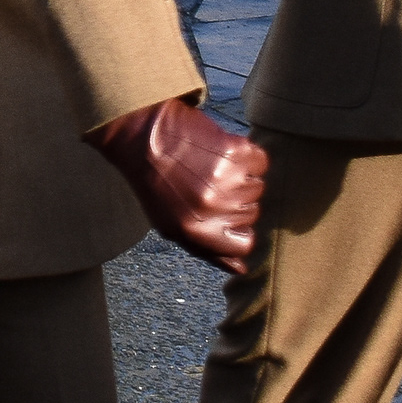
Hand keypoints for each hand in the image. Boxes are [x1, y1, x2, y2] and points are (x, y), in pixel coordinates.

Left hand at [84, 97, 266, 267]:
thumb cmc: (155, 184)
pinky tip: (218, 151)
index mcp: (199, 231)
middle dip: (233, 201)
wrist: (142, 134)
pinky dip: (245, 156)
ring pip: (256, 188)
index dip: (234, 228)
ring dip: (238, 178)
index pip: (245, 243)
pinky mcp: (235, 150)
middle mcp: (217, 208)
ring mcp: (228, 179)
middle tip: (204, 183)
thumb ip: (207, 251)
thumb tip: (241, 268)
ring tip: (207, 166)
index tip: (218, 212)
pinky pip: (259, 161)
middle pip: (252, 214)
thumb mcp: (170, 225)